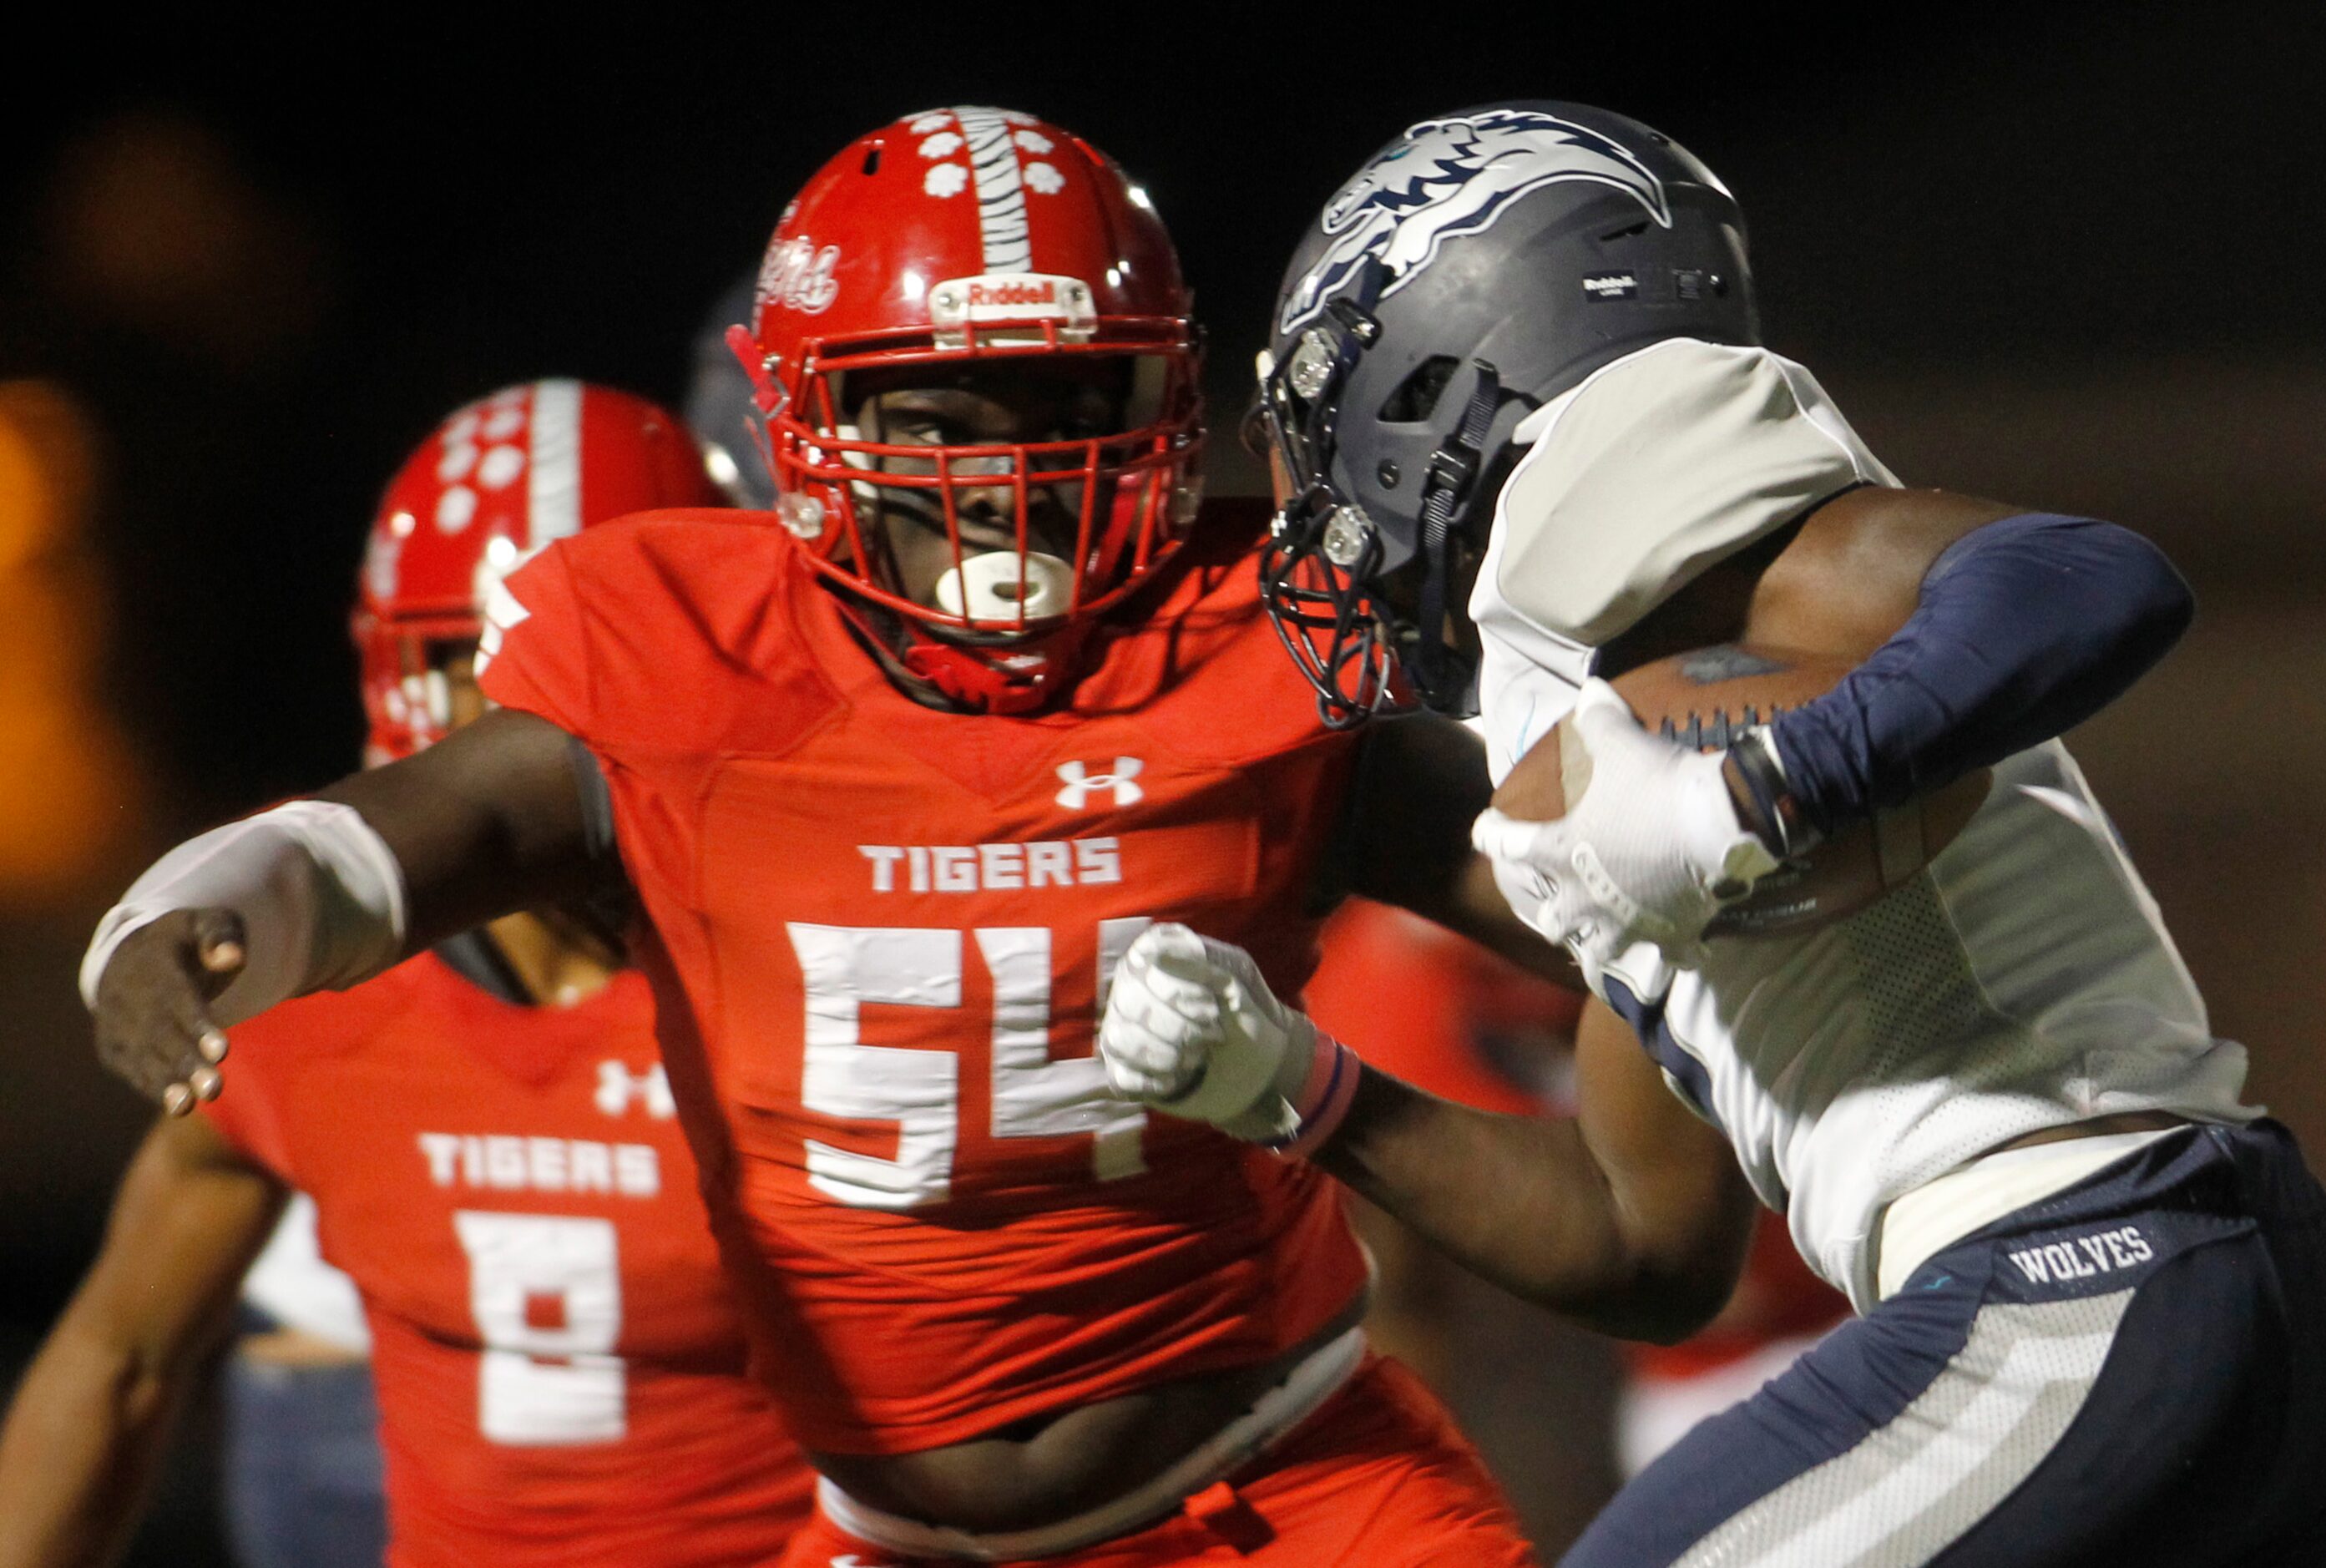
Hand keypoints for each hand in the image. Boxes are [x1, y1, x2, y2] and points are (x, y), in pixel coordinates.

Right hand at [89, 910, 241, 1114]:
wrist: (130, 957)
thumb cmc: (187, 942)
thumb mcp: (208, 923)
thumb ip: (222, 936)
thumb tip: (232, 956)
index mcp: (152, 961)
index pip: (176, 997)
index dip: (197, 1025)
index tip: (222, 1050)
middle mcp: (125, 994)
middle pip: (159, 1034)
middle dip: (186, 1063)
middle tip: (214, 1089)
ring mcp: (115, 1022)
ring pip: (143, 1056)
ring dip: (167, 1083)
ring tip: (189, 1105)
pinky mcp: (112, 1047)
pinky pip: (134, 1068)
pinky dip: (154, 1087)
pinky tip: (178, 1105)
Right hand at [1099, 923, 1321, 1143]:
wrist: (1251, 1070)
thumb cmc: (1240, 1019)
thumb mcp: (1232, 982)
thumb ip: (1195, 960)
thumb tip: (1147, 948)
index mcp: (1155, 959)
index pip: (1143, 962)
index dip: (1180, 990)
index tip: (1213, 1008)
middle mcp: (1129, 989)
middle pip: (1129, 1003)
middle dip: (1180, 1027)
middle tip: (1212, 1036)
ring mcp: (1120, 1029)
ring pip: (1120, 1040)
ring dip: (1168, 1055)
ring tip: (1197, 1058)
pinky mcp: (1121, 1068)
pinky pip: (1121, 1075)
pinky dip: (1154, 1081)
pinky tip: (1177, 1079)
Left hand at [1471, 679, 1778, 971]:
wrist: (1719, 824)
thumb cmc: (1655, 784)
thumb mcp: (1619, 740)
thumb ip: (1598, 716)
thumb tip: (1591, 689)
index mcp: (1559, 854)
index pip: (1505, 846)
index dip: (1490, 834)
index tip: (1484, 828)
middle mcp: (1585, 899)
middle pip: (1553, 919)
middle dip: (1553, 912)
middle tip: (1558, 901)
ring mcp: (1627, 923)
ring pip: (1599, 953)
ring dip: (1598, 947)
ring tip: (1603, 942)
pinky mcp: (1670, 935)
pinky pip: (1666, 954)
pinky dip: (1670, 950)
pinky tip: (1677, 947)